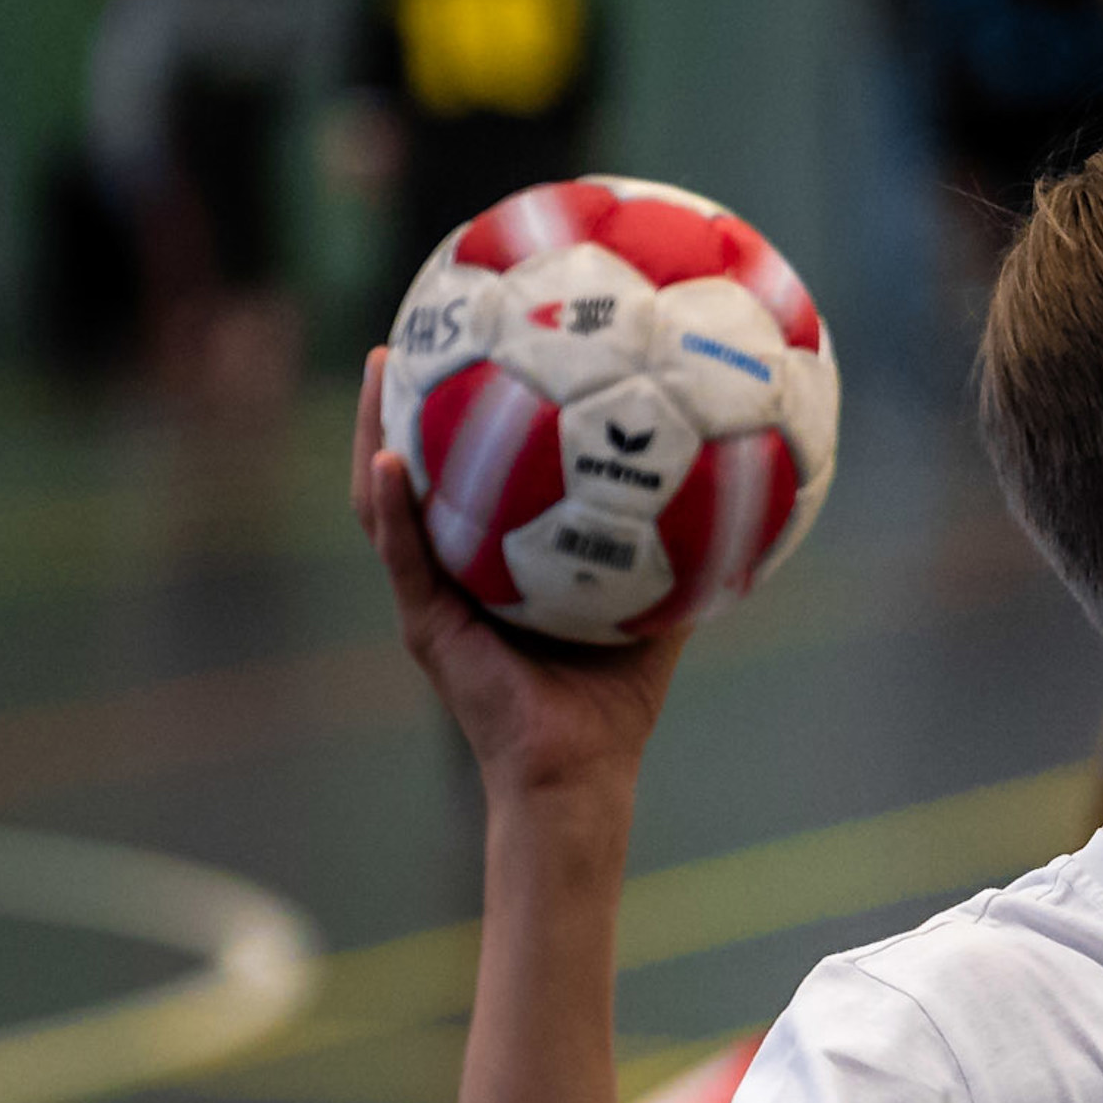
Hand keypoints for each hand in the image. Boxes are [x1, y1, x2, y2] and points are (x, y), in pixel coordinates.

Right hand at [350, 349, 686, 795]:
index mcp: (492, 563)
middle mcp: (452, 573)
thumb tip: (729, 485)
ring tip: (376, 371)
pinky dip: (393, 509)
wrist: (582, 767)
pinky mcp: (426, 626)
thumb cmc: (616, 698)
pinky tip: (389, 458)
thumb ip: (678, 546)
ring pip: (384, 504)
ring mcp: (431, 598)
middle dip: (399, 404)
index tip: (468, 346)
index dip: (458, 416)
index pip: (466, 476)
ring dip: (373, 435)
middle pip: (411, 473)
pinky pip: (404, 557)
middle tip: (404, 335)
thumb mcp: (652, 603)